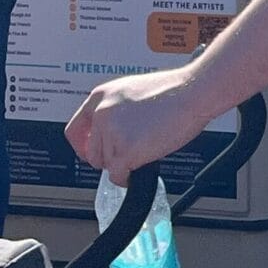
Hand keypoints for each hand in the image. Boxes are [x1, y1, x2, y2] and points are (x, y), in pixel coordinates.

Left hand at [65, 68, 212, 179]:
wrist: (192, 92)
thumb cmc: (174, 90)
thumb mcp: (133, 91)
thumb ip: (116, 110)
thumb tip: (110, 133)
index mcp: (101, 95)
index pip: (75, 129)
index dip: (82, 146)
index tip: (90, 152)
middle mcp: (102, 113)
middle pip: (92, 153)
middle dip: (110, 157)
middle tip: (131, 151)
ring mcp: (111, 132)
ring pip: (107, 165)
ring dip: (124, 164)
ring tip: (145, 148)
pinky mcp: (124, 150)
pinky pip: (117, 176)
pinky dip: (128, 177)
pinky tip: (142, 163)